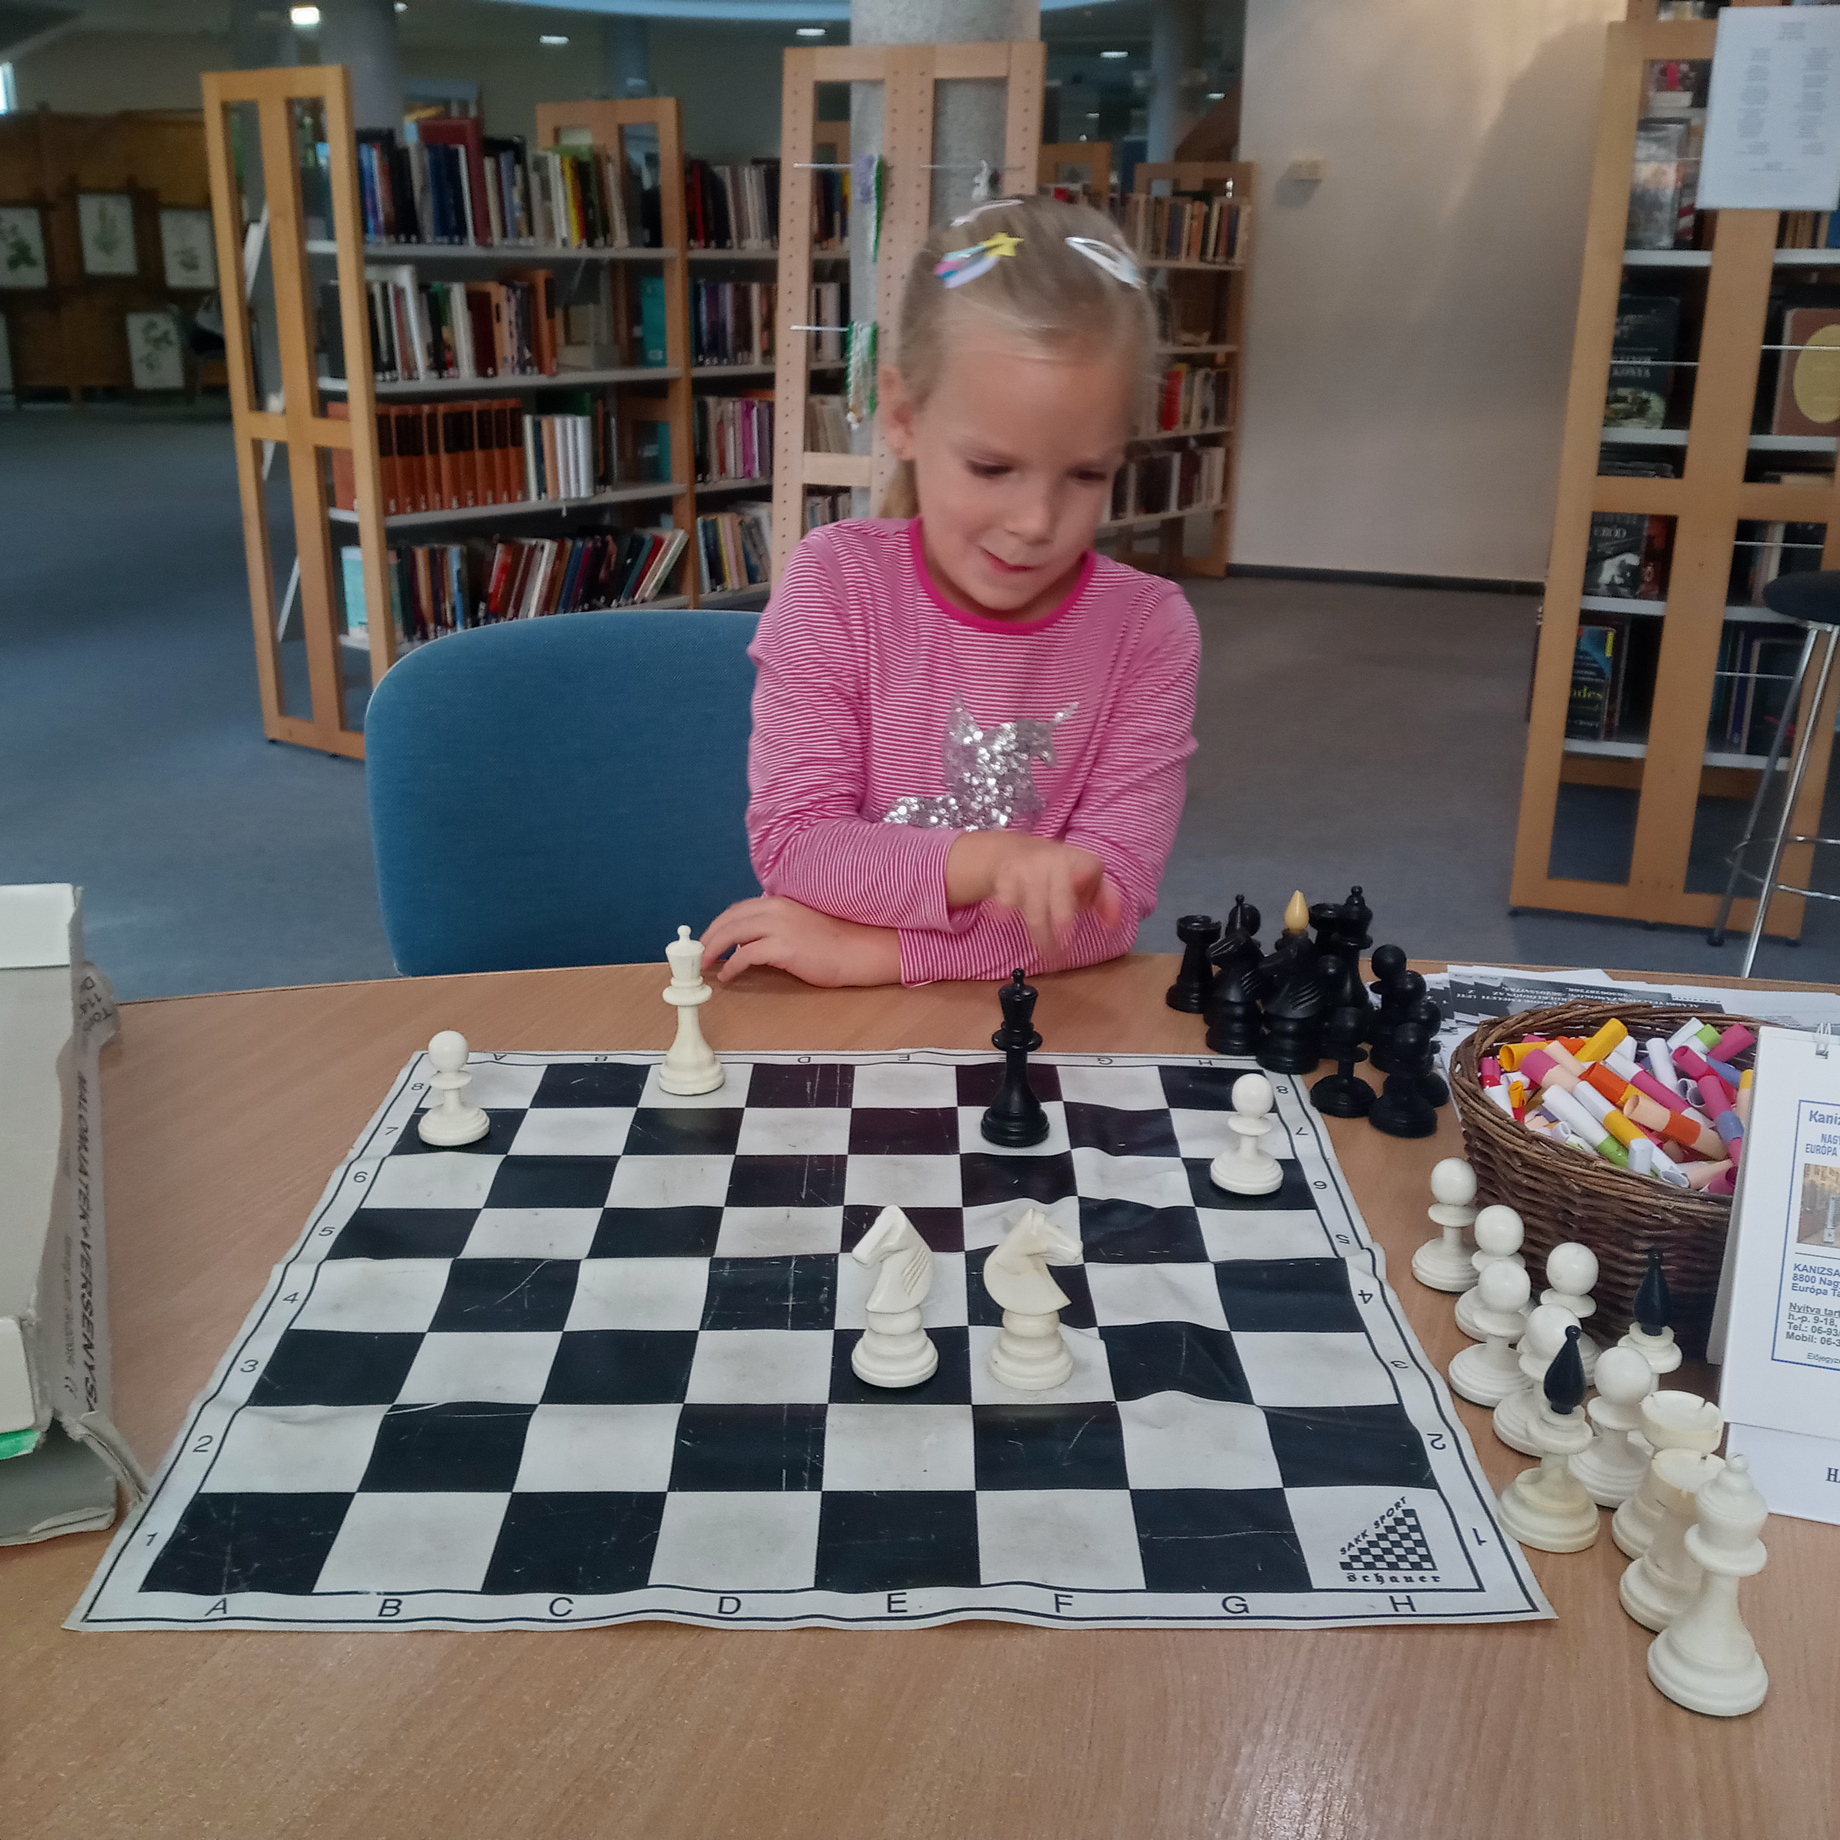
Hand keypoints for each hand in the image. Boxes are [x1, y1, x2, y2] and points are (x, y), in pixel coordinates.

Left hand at [702, 896, 903, 987]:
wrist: (861, 949)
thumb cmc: (836, 941)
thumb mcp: (801, 925)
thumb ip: (776, 928)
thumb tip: (750, 944)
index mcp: (779, 902)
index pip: (738, 910)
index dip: (718, 925)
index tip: (707, 940)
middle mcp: (775, 909)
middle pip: (729, 920)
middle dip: (708, 937)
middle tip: (697, 955)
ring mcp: (779, 926)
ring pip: (732, 934)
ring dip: (714, 950)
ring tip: (706, 965)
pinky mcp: (784, 947)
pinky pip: (746, 956)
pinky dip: (733, 966)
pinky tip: (728, 976)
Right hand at [946, 832, 1124, 960]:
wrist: (1015, 852)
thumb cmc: (1060, 875)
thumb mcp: (1086, 880)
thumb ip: (1106, 900)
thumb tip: (1114, 924)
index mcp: (1078, 861)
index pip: (1089, 866)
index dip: (1086, 876)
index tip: (1082, 882)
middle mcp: (1053, 862)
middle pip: (1059, 895)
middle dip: (1062, 921)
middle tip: (1064, 950)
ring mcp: (1028, 869)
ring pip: (1034, 906)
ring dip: (1040, 932)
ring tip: (1048, 952)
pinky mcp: (1005, 879)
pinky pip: (1006, 899)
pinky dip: (1004, 911)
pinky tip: (1004, 920)